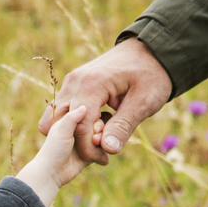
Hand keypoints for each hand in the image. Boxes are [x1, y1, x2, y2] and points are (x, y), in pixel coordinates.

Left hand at [17, 104, 93, 205]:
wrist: (51, 174)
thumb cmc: (52, 150)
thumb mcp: (61, 130)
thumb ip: (72, 118)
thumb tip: (84, 106)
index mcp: (71, 121)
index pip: (90, 111)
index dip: (95, 116)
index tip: (94, 122)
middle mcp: (80, 130)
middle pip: (99, 123)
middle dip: (100, 129)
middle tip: (95, 137)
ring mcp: (86, 142)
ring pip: (103, 136)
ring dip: (103, 140)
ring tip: (97, 144)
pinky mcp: (90, 154)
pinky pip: (103, 150)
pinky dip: (104, 152)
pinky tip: (102, 155)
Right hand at [37, 37, 173, 158]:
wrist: (150, 49)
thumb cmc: (152, 74)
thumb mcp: (144, 101)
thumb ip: (123, 126)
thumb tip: (106, 149)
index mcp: (92, 85)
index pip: (78, 126)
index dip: (88, 148)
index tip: (104, 157)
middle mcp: (75, 82)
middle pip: (58, 123)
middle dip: (77, 142)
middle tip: (102, 146)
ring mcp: (71, 82)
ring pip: (55, 118)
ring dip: (73, 132)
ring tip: (101, 134)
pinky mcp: (72, 85)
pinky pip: (62, 110)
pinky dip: (73, 124)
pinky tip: (98, 124)